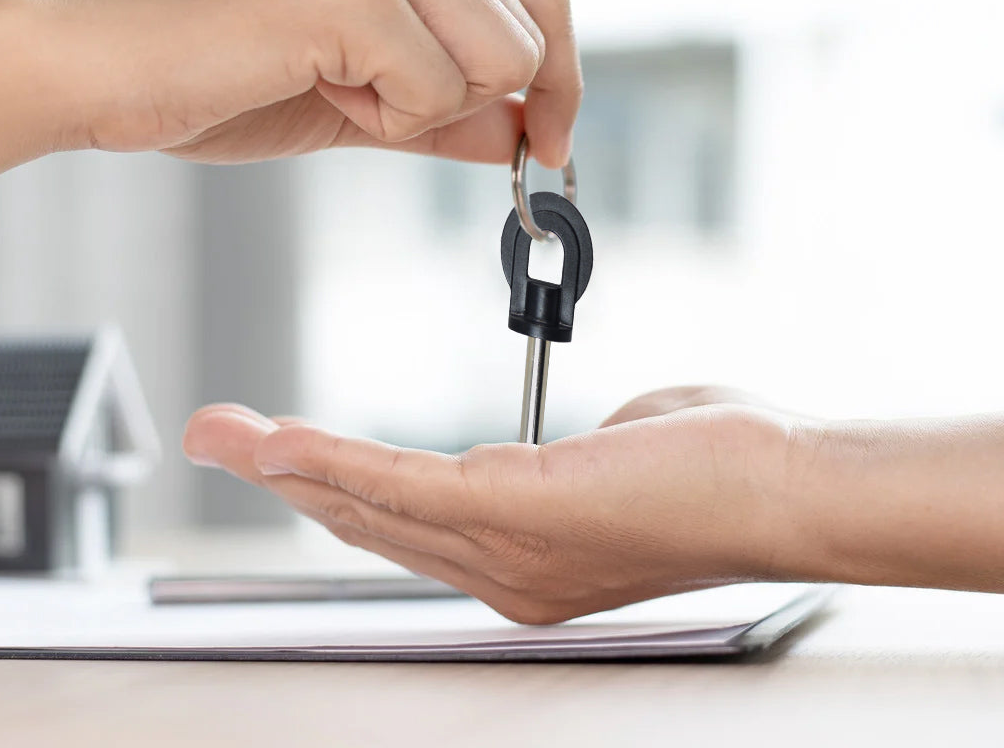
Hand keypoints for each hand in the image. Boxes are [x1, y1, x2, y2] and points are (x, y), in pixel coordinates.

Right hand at [4, 0, 580, 169]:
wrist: (112, 69)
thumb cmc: (229, 78)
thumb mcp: (367, 104)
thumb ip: (452, 113)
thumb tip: (529, 133)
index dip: (563, 80)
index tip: (553, 147)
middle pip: (533, 34)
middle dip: (474, 101)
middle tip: (377, 100)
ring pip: (498, 62)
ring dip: (419, 107)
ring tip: (334, 82)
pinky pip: (436, 86)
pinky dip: (383, 114)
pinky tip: (313, 80)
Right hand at [183, 386, 800, 623]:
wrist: (784, 486)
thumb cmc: (718, 466)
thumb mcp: (622, 450)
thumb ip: (572, 449)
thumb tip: (562, 432)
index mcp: (526, 561)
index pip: (410, 526)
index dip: (338, 492)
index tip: (288, 459)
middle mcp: (503, 574)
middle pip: (368, 522)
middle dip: (285, 479)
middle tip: (222, 440)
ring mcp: (505, 551)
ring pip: (369, 505)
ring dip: (288, 464)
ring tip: (226, 433)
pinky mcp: (515, 510)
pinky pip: (402, 485)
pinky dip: (334, 460)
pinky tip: (284, 439)